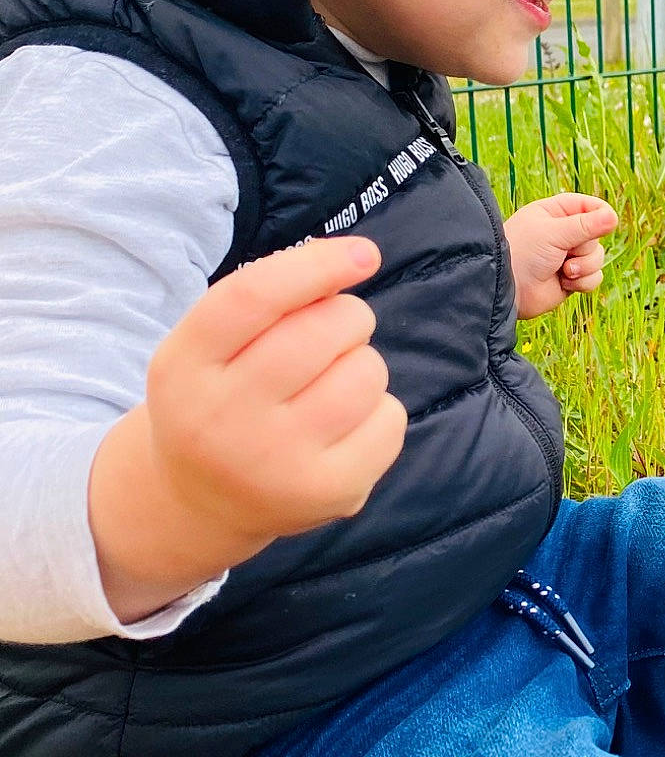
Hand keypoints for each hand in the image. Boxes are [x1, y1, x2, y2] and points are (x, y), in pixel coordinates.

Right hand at [88, 236, 407, 624]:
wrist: (201, 503)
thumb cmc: (221, 396)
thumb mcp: (210, 345)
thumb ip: (269, 297)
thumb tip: (357, 256)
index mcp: (183, 366)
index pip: (253, 297)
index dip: (315, 266)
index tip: (364, 254)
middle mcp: (222, 418)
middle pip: (319, 332)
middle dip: (347, 316)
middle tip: (335, 332)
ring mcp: (276, 463)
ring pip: (365, 373)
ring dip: (363, 363)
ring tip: (333, 382)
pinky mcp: (328, 493)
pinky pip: (390, 419)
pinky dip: (380, 409)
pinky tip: (344, 425)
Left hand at [503, 194, 618, 318]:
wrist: (507, 290)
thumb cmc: (523, 253)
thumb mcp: (554, 233)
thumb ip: (586, 226)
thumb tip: (614, 217)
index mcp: (556, 212)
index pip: (590, 206)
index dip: (601, 214)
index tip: (605, 223)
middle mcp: (564, 233)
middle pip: (597, 235)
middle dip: (585, 248)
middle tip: (566, 252)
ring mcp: (568, 256)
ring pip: (599, 257)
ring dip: (585, 267)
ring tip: (564, 271)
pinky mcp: (572, 278)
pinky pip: (595, 277)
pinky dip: (583, 282)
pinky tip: (564, 283)